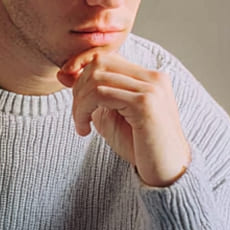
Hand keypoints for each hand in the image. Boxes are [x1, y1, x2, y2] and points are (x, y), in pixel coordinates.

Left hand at [57, 50, 190, 187]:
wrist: (167, 172)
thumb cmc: (140, 147)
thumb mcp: (109, 116)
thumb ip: (90, 95)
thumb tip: (63, 74)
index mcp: (148, 77)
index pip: (106, 56)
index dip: (80, 67)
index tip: (66, 86)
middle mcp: (153, 77)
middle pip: (99, 62)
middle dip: (78, 87)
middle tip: (77, 114)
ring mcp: (151, 88)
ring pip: (96, 78)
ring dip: (79, 103)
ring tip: (80, 124)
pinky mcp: (145, 103)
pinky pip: (100, 94)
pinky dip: (83, 110)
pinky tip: (84, 130)